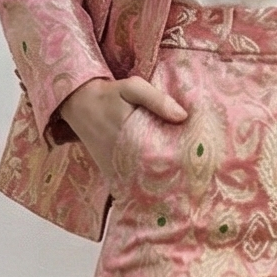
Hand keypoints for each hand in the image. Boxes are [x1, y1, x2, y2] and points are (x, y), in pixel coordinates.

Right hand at [58, 75, 187, 183]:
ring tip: (183, 187)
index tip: (198, 165)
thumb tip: (183, 116)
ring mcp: (114, 166)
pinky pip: (129, 183)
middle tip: (197, 180)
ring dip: (160, 185)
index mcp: (131, 136)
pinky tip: (161, 188)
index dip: (181, 163)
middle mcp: (122, 156)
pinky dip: (143, 187)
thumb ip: (157, 100)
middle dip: (175, 177)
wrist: (78, 103)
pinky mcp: (108, 170)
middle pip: (155, 174)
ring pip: (142, 183)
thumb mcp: (132, 88)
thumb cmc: (110, 94)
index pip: (162, 156)